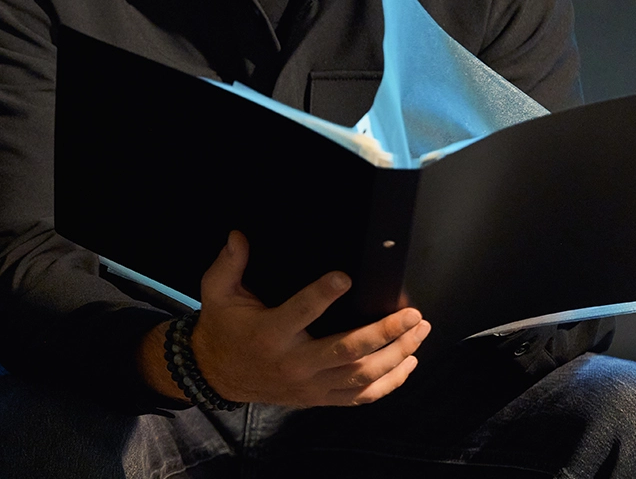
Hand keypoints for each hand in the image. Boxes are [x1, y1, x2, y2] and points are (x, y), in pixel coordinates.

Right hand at [142, 230, 430, 406]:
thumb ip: (229, 263)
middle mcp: (294, 363)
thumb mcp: (216, 292)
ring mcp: (310, 386)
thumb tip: (238, 235)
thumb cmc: (223, 328)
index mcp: (270, 334)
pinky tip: (408, 364)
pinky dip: (390, 383)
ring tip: (418, 332)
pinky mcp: (319, 398)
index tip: (345, 277)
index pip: (300, 313)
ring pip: (362, 376)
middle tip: (412, 315)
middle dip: (384, 333)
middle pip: (348, 352)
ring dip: (397, 355)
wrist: (217, 374)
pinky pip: (361, 397)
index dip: (323, 295)